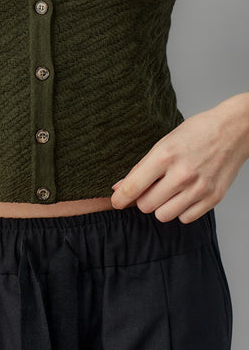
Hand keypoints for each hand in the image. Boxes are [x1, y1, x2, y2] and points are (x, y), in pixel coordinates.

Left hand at [111, 94, 248, 223]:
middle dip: (143, 199)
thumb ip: (140, 168)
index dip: (120, 198)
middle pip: (146, 205)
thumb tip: (119, 187)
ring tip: (168, 191)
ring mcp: (199, 188)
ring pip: (163, 216)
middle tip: (151, 187)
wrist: (233, 131)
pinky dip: (181, 210)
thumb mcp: (164, 143)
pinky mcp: (213, 198)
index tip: (116, 201)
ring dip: (161, 206)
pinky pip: (185, 218)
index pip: (134, 186)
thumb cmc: (197, 132)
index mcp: (165, 156)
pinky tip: (184, 195)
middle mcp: (182, 174)